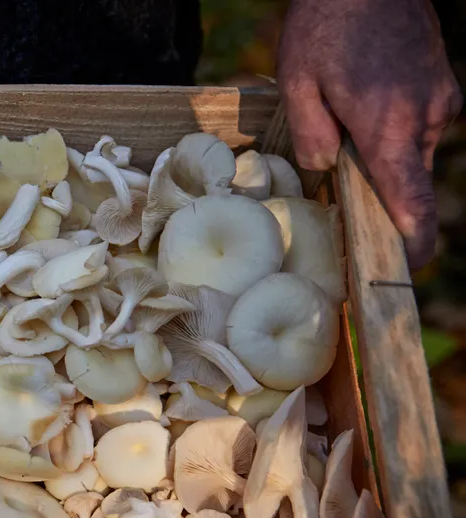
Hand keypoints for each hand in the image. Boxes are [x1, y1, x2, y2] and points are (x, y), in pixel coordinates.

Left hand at [278, 0, 460, 267]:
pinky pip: (419, 128)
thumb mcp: (298, 82)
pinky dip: (394, 129)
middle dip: (378, 189)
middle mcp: (426, 120)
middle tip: (341, 179)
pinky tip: (365, 100)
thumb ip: (310, 136)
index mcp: (388, 128)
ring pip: (412, 153)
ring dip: (383, 152)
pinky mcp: (445, 88)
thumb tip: (324, 171)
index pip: (410, 200)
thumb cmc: (327, 27)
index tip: (410, 265)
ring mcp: (442, 103)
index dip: (413, 239)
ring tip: (347, 116)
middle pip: (407, 181)